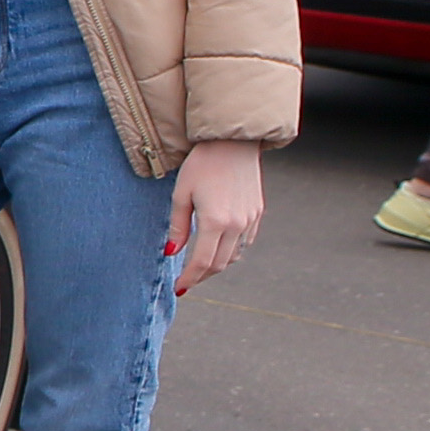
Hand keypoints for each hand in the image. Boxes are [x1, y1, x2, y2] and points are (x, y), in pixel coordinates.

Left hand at [166, 139, 263, 295]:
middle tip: (187, 280)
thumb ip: (178, 227)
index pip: (202, 263)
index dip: (190, 278)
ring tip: (199, 266)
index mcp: (215, 221)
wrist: (232, 142)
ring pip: (234, 255)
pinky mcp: (257, 212)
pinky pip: (245, 242)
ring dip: (217, 265)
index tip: (179, 287)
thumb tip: (171, 253)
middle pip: (220, 264)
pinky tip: (218, 248)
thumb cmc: (201, 164)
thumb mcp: (181, 194)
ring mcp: (250, 219)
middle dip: (202, 276)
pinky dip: (231, 251)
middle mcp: (237, 225)